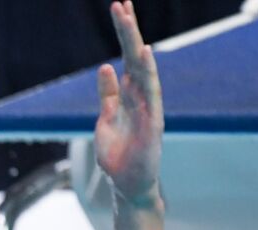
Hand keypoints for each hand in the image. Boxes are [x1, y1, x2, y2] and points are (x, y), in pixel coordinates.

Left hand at [94, 1, 162, 202]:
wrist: (128, 184)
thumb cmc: (118, 154)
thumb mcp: (106, 119)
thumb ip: (108, 94)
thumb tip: (106, 68)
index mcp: (129, 94)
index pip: (126, 57)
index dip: (123, 33)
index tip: (119, 7)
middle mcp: (141, 95)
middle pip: (134, 57)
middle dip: (128, 31)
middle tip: (120, 4)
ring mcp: (148, 107)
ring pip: (143, 69)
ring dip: (135, 44)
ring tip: (128, 21)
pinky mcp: (152, 122)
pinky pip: (151, 93)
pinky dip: (148, 73)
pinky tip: (144, 54)